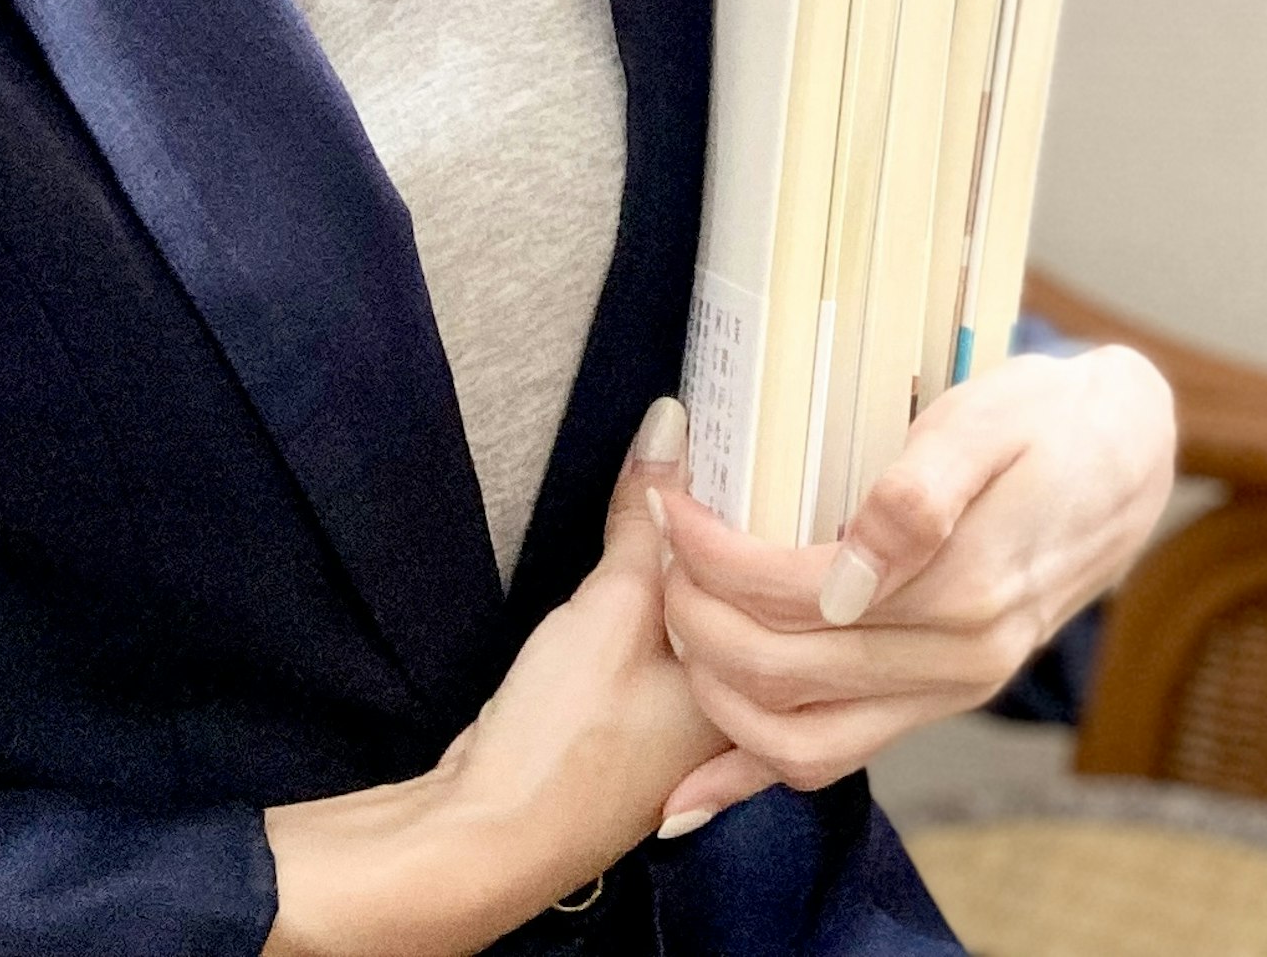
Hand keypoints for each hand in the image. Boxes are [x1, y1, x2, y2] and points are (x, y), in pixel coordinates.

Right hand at [263, 399, 727, 956]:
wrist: (482, 837)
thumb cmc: (564, 743)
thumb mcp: (612, 608)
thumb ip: (646, 520)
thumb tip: (670, 429)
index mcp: (761, 689)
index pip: (784, 576)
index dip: (770, 504)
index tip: (751, 433)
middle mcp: (738, 711)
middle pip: (754, 596)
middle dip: (735, 529)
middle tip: (713, 443)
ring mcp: (687, 725)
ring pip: (709, 619)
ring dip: (692, 566)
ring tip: (673, 490)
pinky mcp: (640, 726)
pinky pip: (670, 643)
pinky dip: (661, 602)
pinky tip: (640, 566)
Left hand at [646, 345, 1176, 827]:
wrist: (1126, 464)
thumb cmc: (1051, 423)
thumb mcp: (992, 418)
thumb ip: (921, 494)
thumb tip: (849, 569)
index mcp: (964, 588)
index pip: (799, 594)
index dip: (716, 557)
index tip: (670, 504)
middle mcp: (958, 662)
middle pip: (783, 673)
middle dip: (697, 617)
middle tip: (658, 550)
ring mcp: (950, 693)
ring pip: (800, 740)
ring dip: (716, 693)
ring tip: (673, 619)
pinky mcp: (938, 702)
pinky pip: (836, 759)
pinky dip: (755, 777)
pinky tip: (691, 794)